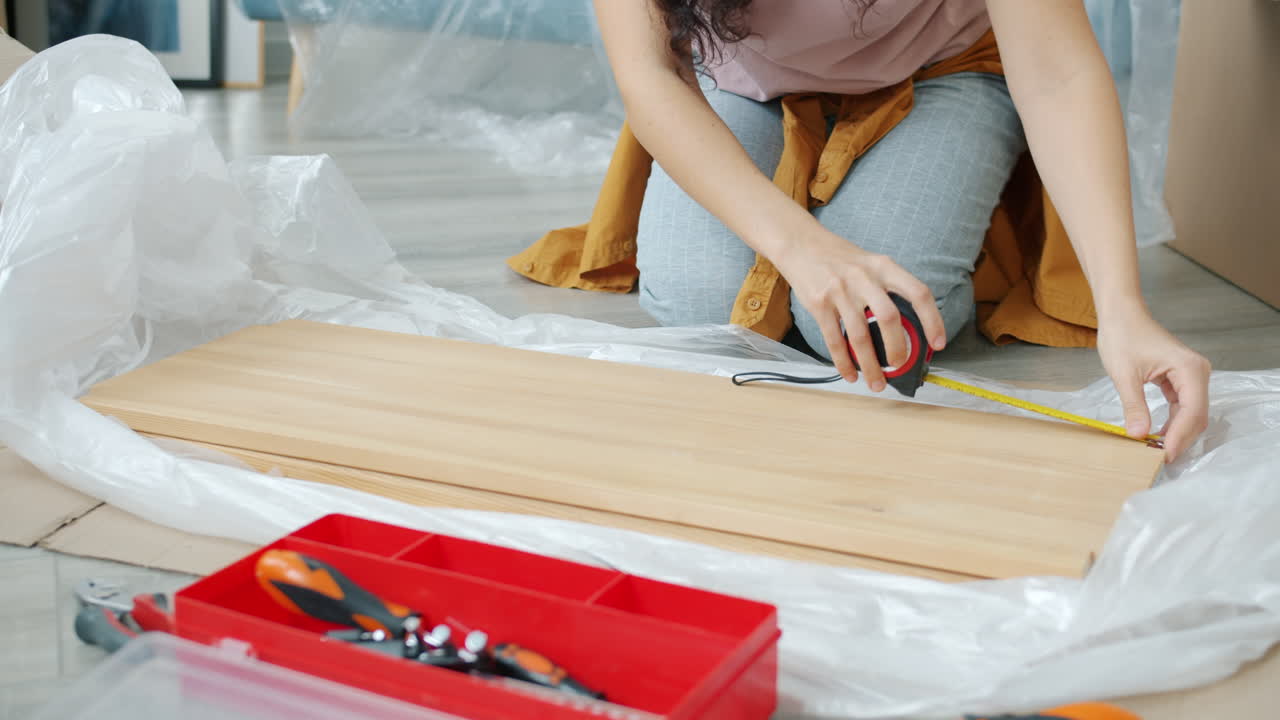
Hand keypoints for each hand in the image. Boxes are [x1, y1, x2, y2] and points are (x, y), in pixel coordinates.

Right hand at [776, 228, 945, 391]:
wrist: (801, 244)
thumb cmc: (839, 258)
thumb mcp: (870, 263)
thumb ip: (886, 288)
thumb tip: (904, 330)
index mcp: (884, 266)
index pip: (918, 293)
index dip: (932, 320)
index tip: (937, 343)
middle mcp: (864, 277)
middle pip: (889, 319)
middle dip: (898, 349)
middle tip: (900, 366)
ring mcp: (840, 291)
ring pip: (861, 336)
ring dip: (871, 366)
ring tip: (877, 384)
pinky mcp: (819, 304)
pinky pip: (834, 340)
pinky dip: (844, 363)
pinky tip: (850, 374)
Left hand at [1097, 305, 1210, 460]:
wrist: (1121, 314)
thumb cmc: (1122, 336)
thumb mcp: (1124, 375)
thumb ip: (1133, 406)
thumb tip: (1138, 435)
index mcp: (1190, 369)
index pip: (1192, 412)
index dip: (1179, 436)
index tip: (1163, 456)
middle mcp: (1197, 372)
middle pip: (1196, 416)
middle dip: (1179, 438)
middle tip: (1158, 459)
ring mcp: (1191, 376)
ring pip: (1190, 413)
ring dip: (1175, 432)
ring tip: (1155, 450)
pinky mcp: (1181, 379)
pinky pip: (1181, 406)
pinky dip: (1171, 421)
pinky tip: (1156, 434)